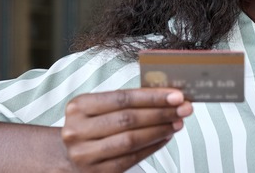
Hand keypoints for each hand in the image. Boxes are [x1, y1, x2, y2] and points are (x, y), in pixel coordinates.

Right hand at [61, 88, 191, 171]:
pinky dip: (152, 147)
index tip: (176, 95)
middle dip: (161, 113)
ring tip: (177, 123)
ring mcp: (84, 154)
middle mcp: (77, 130)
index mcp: (79, 106)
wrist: (71, 155)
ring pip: (131, 140)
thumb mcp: (100, 108)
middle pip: (128, 119)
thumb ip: (128, 101)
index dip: (152, 96)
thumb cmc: (92, 126)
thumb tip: (167, 96)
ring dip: (160, 130)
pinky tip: (165, 137)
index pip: (122, 97)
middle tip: (183, 109)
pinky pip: (130, 159)